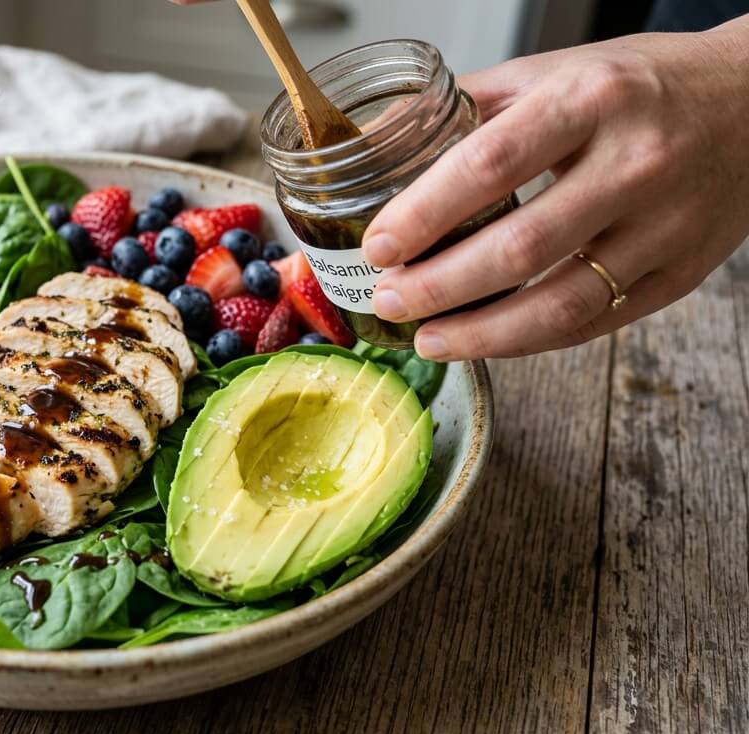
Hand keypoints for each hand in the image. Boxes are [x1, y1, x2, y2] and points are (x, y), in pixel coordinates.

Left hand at [363, 16, 748, 360]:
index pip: (490, 165)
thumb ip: (467, 108)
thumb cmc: (639, 87)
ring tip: (426, 338)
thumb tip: (374, 143)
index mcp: (590, 101)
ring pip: (559, 303)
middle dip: (439, 286)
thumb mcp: (553, 71)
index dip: (424, 214)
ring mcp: (664, 226)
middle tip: (389, 300)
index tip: (378, 246)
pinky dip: (528, 340)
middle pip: (519, 247)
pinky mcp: (681, 274)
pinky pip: (593, 323)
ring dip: (479, 333)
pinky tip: (483, 339)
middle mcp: (634, 163)